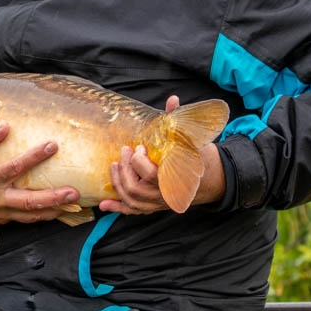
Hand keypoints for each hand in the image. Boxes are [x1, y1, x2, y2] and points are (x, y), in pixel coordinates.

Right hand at [0, 121, 78, 226]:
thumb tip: (5, 126)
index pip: (14, 167)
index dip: (34, 157)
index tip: (52, 145)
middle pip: (29, 201)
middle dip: (53, 197)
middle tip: (73, 192)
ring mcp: (1, 213)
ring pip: (31, 215)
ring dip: (54, 211)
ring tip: (75, 206)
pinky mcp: (3, 220)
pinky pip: (26, 220)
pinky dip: (43, 217)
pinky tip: (59, 212)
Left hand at [99, 95, 225, 214]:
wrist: (206, 178)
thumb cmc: (194, 156)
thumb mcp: (188, 138)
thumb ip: (177, 120)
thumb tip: (172, 99)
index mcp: (174, 178)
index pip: (149, 175)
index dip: (138, 161)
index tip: (139, 147)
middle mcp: (164, 195)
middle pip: (135, 188)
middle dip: (125, 169)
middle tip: (124, 151)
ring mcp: (157, 203)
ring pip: (131, 199)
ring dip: (118, 183)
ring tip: (114, 166)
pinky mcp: (152, 207)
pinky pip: (133, 211)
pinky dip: (117, 208)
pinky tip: (104, 204)